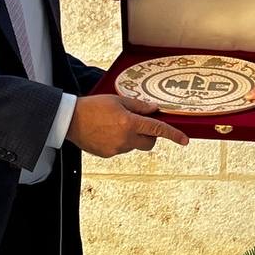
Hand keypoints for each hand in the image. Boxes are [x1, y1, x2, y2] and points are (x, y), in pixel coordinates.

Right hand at [66, 93, 188, 156]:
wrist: (70, 120)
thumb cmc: (92, 107)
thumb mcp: (117, 100)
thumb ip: (138, 106)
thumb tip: (153, 109)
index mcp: (129, 123)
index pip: (157, 129)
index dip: (173, 134)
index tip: (184, 140)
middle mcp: (125, 138)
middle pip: (149, 143)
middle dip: (150, 136)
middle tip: (140, 124)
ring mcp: (117, 149)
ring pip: (134, 145)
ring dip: (132, 137)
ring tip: (114, 125)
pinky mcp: (108, 154)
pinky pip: (121, 148)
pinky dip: (119, 141)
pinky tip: (106, 132)